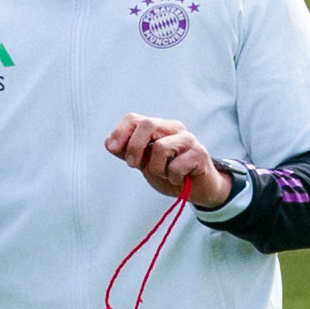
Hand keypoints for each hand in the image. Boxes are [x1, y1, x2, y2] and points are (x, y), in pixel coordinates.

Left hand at [103, 114, 230, 207]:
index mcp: (159, 127)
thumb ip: (127, 152)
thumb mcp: (144, 163)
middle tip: (133, 165)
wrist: (198, 189)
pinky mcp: (200, 154)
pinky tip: (178, 179)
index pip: (134, 118)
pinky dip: (172, 177)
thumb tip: (109, 142)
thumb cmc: (170, 173)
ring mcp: (188, 139)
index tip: (114, 149)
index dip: (121, 132)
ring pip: (160, 147)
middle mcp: (174, 128)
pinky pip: (176, 166)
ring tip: (165, 174)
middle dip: (135, 147)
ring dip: (157, 168)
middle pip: (148, 124)